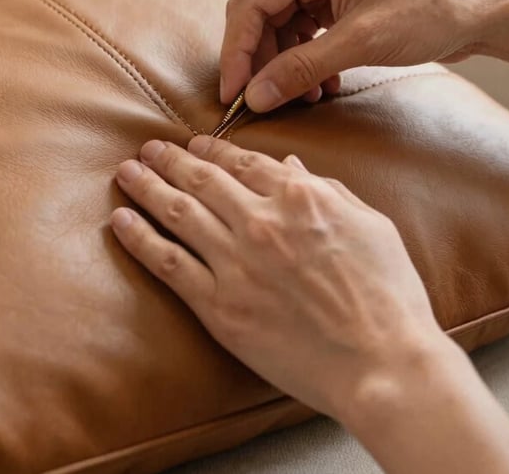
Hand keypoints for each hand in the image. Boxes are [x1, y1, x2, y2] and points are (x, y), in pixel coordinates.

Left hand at [110, 135, 442, 418]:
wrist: (382, 362)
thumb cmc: (388, 296)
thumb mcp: (370, 224)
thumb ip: (327, 190)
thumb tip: (291, 165)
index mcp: (300, 197)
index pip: (243, 162)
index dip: (212, 149)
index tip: (193, 144)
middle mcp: (261, 221)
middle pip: (202, 180)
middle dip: (170, 159)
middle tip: (149, 148)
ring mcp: (236, 263)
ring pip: (177, 213)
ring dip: (146, 186)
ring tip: (126, 172)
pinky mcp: (219, 306)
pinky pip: (167, 264)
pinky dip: (139, 238)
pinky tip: (120, 220)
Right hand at [220, 0, 490, 110]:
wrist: (481, 9)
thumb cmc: (431, 9)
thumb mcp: (361, 42)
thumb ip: (301, 70)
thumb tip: (255, 98)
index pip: (251, 3)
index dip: (237, 52)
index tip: (234, 94)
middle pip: (262, 17)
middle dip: (261, 62)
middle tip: (262, 102)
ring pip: (280, 29)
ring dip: (286, 67)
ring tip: (305, 98)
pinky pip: (302, 34)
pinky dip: (306, 63)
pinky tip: (323, 86)